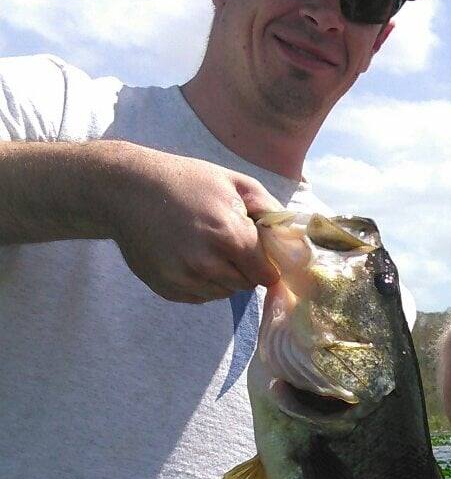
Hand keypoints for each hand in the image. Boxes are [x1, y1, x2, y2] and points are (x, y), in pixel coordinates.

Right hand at [106, 146, 283, 303]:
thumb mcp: (233, 183)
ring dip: (222, 276)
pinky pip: (199, 297)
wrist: (126, 191)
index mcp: (229, 235)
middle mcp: (206, 263)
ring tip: (204, 246)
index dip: (266, 263)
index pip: (266, 274)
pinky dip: (200, 282)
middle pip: (246, 285)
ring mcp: (184, 279)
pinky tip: (187, 255)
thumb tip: (295, 239)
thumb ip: (270, 211)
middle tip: (225, 241)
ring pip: (223, 293)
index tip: (257, 251)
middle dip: (244, 268)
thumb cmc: (185, 181)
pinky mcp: (167, 289)